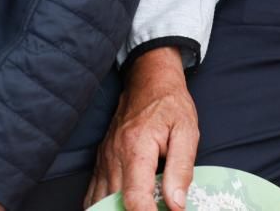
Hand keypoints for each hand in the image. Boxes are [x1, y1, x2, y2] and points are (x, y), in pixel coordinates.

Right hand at [87, 48, 199, 210]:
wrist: (148, 81)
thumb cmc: (170, 105)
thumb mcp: (187, 131)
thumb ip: (181, 168)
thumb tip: (176, 204)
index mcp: (137, 149)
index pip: (135, 197)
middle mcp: (114, 157)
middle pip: (114, 204)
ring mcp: (104, 160)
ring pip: (99, 201)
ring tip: (135, 210)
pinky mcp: (101, 161)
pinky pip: (93, 193)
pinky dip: (100, 206)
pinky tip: (113, 210)